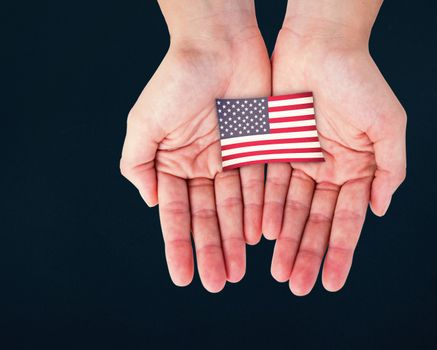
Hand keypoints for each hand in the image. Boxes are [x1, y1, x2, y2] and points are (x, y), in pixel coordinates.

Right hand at [120, 1, 269, 291]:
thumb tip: (150, 204)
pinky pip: (260, 185)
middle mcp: (202, 165)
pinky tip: (259, 236)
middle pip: (207, 217)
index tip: (183, 277)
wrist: (219, 45)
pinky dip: (259, 210)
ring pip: (235, 207)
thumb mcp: (144, 124)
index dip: (179, 246)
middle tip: (217, 283)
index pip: (176, 214)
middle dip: (211, 250)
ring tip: (238, 270)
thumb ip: (138, 165)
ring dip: (236, 238)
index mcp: (173, 162)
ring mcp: (231, 158)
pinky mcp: (259, 148)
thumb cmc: (177, 80)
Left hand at [263, 1, 406, 294]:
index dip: (340, 252)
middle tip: (299, 286)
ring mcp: (300, 160)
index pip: (348, 220)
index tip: (332, 283)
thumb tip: (380, 211)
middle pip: (316, 221)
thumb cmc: (359, 80)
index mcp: (357, 168)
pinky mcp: (273, 148)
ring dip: (285, 240)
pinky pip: (268, 184)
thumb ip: (390, 170)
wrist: (320, 44)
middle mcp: (328, 169)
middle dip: (308, 253)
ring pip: (290, 209)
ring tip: (278, 271)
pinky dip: (265, 209)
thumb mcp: (388, 126)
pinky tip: (262, 235)